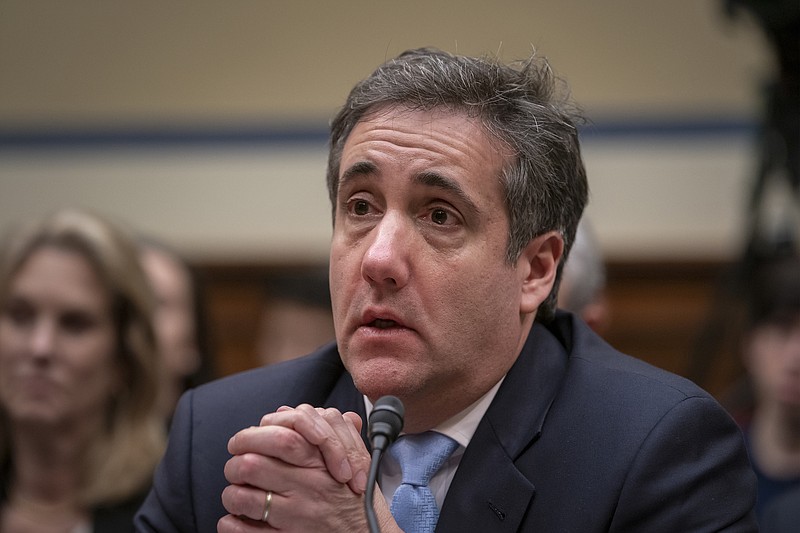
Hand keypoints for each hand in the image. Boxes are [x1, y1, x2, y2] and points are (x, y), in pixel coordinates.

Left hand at [218, 404, 397, 531]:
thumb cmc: (357, 499)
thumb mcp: (354, 457)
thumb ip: (328, 429)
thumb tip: (290, 412)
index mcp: (320, 463)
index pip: (281, 437)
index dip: (253, 436)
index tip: (243, 441)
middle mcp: (307, 487)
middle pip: (252, 463)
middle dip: (235, 463)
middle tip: (236, 466)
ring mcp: (296, 515)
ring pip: (242, 496)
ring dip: (232, 493)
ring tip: (237, 493)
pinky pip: (245, 531)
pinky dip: (231, 524)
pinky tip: (235, 520)